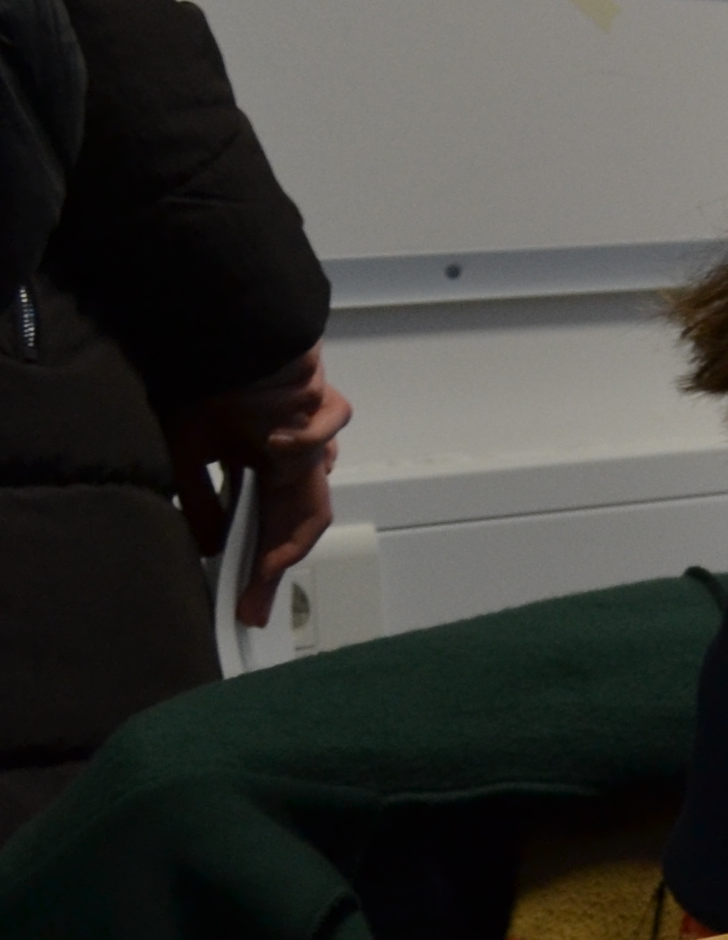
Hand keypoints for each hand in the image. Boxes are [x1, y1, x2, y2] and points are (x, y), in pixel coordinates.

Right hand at [166, 350, 350, 626]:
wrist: (204, 330)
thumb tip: (215, 550)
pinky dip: (307, 440)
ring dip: (292, 515)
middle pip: (299, 516)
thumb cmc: (196, 383)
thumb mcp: (185, 453)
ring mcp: (306, 425)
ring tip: (266, 548)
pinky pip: (330, 422)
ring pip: (318, 481)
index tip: (244, 609)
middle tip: (256, 601)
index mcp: (260, 466)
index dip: (260, 568)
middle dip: (278, 562)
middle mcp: (288, 452)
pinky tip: (273, 447)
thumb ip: (203, 503)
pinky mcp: (317, 394)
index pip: (268, 525)